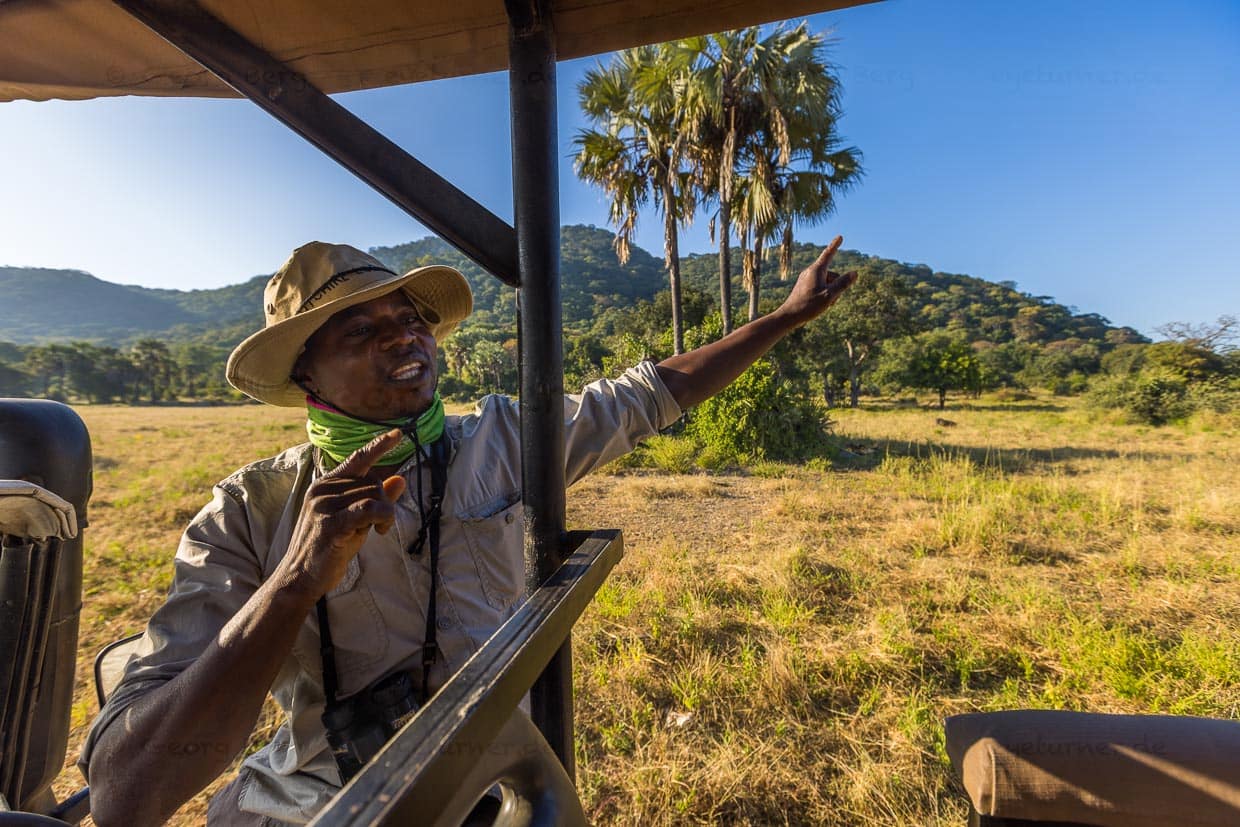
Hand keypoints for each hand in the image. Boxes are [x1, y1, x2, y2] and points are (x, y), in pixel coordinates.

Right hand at [278, 429, 407, 598]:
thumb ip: (375, 499)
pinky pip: (369, 509)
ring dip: (386, 513)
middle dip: (384, 501)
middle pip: (373, 481)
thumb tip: (400, 479)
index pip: (357, 459)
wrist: (299, 577)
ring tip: (378, 530)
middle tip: (380, 524)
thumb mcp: (355, 520)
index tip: (398, 433)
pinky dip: (383, 518)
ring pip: (374, 494)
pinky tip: (379, 532)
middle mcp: (322, 489)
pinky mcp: (330, 523)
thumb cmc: (328, 549)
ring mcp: (324, 505)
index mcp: (325, 485)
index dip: (379, 445)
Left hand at [778, 235, 857, 325]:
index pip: (828, 254)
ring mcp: (807, 279)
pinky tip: (818, 305)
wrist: (789, 316)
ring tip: (822, 304)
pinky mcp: (805, 286)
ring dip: (831, 292)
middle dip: (837, 286)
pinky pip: (821, 287)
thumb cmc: (808, 306)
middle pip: (832, 275)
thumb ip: (843, 284)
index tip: (840, 236)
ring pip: (827, 282)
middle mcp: (810, 272)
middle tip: (829, 300)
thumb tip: (855, 273)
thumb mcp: (830, 295)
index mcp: (816, 270)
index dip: (835, 245)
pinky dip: (824, 294)